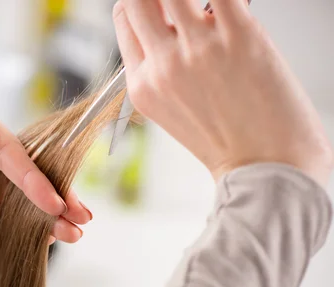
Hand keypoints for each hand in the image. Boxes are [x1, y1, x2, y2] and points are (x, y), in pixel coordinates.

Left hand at [0, 94, 92, 243]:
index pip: (6, 146)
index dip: (30, 174)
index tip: (50, 199)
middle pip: (25, 168)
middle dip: (55, 192)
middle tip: (81, 215)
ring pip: (21, 192)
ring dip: (49, 211)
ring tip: (75, 230)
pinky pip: (5, 210)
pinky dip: (27, 223)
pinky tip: (48, 235)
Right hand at [113, 0, 332, 184]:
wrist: (267, 166)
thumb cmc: (229, 140)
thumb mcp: (173, 109)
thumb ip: (164, 65)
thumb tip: (179, 20)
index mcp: (142, 84)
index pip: (124, 16)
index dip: (144, 5)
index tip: (163, 5)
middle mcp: (162, 64)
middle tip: (184, 7)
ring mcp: (197, 48)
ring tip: (215, 14)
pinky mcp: (239, 34)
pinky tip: (233, 11)